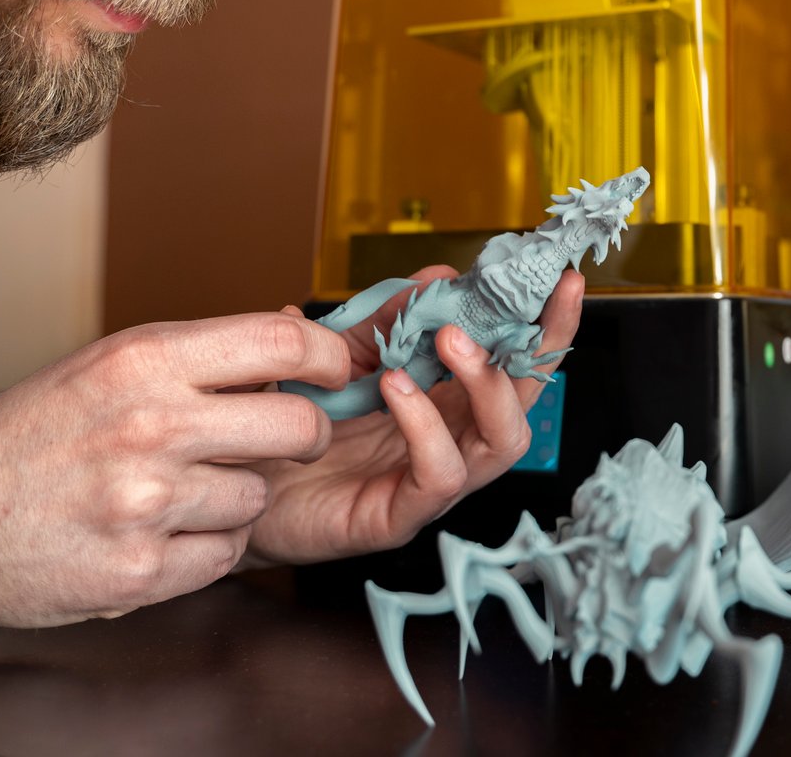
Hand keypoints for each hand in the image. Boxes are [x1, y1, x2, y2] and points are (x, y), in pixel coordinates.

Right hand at [0, 313, 351, 627]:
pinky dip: (204, 549)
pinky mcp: (137, 572)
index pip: (284, 344)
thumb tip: (297, 343)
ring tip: (178, 492)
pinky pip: (224, 556)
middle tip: (274, 443)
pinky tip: (159, 534)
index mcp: (145, 360)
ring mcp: (146, 503)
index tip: (337, 373)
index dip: (329, 360)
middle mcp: (152, 426)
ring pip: (260, 499)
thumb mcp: (106, 364)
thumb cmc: (27, 435)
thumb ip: (197, 357)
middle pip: (299, 429)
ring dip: (237, 500)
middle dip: (300, 438)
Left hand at [241, 266, 584, 564]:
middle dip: (538, 349)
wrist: (226, 485)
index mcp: (445, 406)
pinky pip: (439, 475)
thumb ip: (383, 322)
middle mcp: (450, 444)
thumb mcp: (337, 358)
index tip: (564, 280)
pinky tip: (396, 388)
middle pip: (525, 404)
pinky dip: (426, 426)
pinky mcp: (398, 517)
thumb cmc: (287, 429)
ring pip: (500, 442)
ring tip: (449, 340)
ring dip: (484, 384)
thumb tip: (437, 274)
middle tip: (510, 304)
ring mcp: (429, 485)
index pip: (516, 366)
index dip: (548, 327)